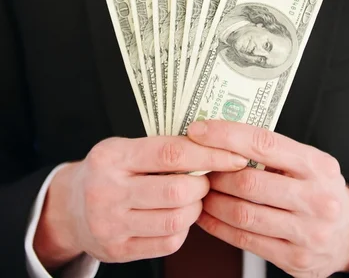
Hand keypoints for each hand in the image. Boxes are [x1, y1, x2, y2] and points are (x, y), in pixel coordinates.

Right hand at [33, 135, 246, 269]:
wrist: (69, 208)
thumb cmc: (106, 171)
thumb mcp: (123, 148)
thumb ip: (160, 147)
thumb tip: (212, 144)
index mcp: (112, 157)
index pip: (170, 153)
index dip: (208, 154)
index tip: (232, 155)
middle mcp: (108, 191)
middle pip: (176, 191)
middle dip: (202, 184)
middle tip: (206, 178)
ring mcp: (111, 224)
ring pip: (175, 220)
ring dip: (195, 208)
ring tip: (192, 197)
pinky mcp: (118, 251)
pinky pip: (167, 243)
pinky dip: (182, 229)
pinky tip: (177, 216)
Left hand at [187, 121, 348, 277]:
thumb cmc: (318, 188)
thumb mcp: (307, 162)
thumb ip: (270, 151)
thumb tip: (219, 136)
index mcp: (316, 164)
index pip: (263, 143)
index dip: (226, 135)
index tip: (199, 130)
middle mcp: (316, 198)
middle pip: (248, 182)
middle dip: (215, 174)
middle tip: (197, 167)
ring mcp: (307, 232)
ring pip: (243, 214)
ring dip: (213, 201)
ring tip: (200, 191)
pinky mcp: (295, 258)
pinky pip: (246, 240)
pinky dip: (218, 226)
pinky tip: (206, 215)